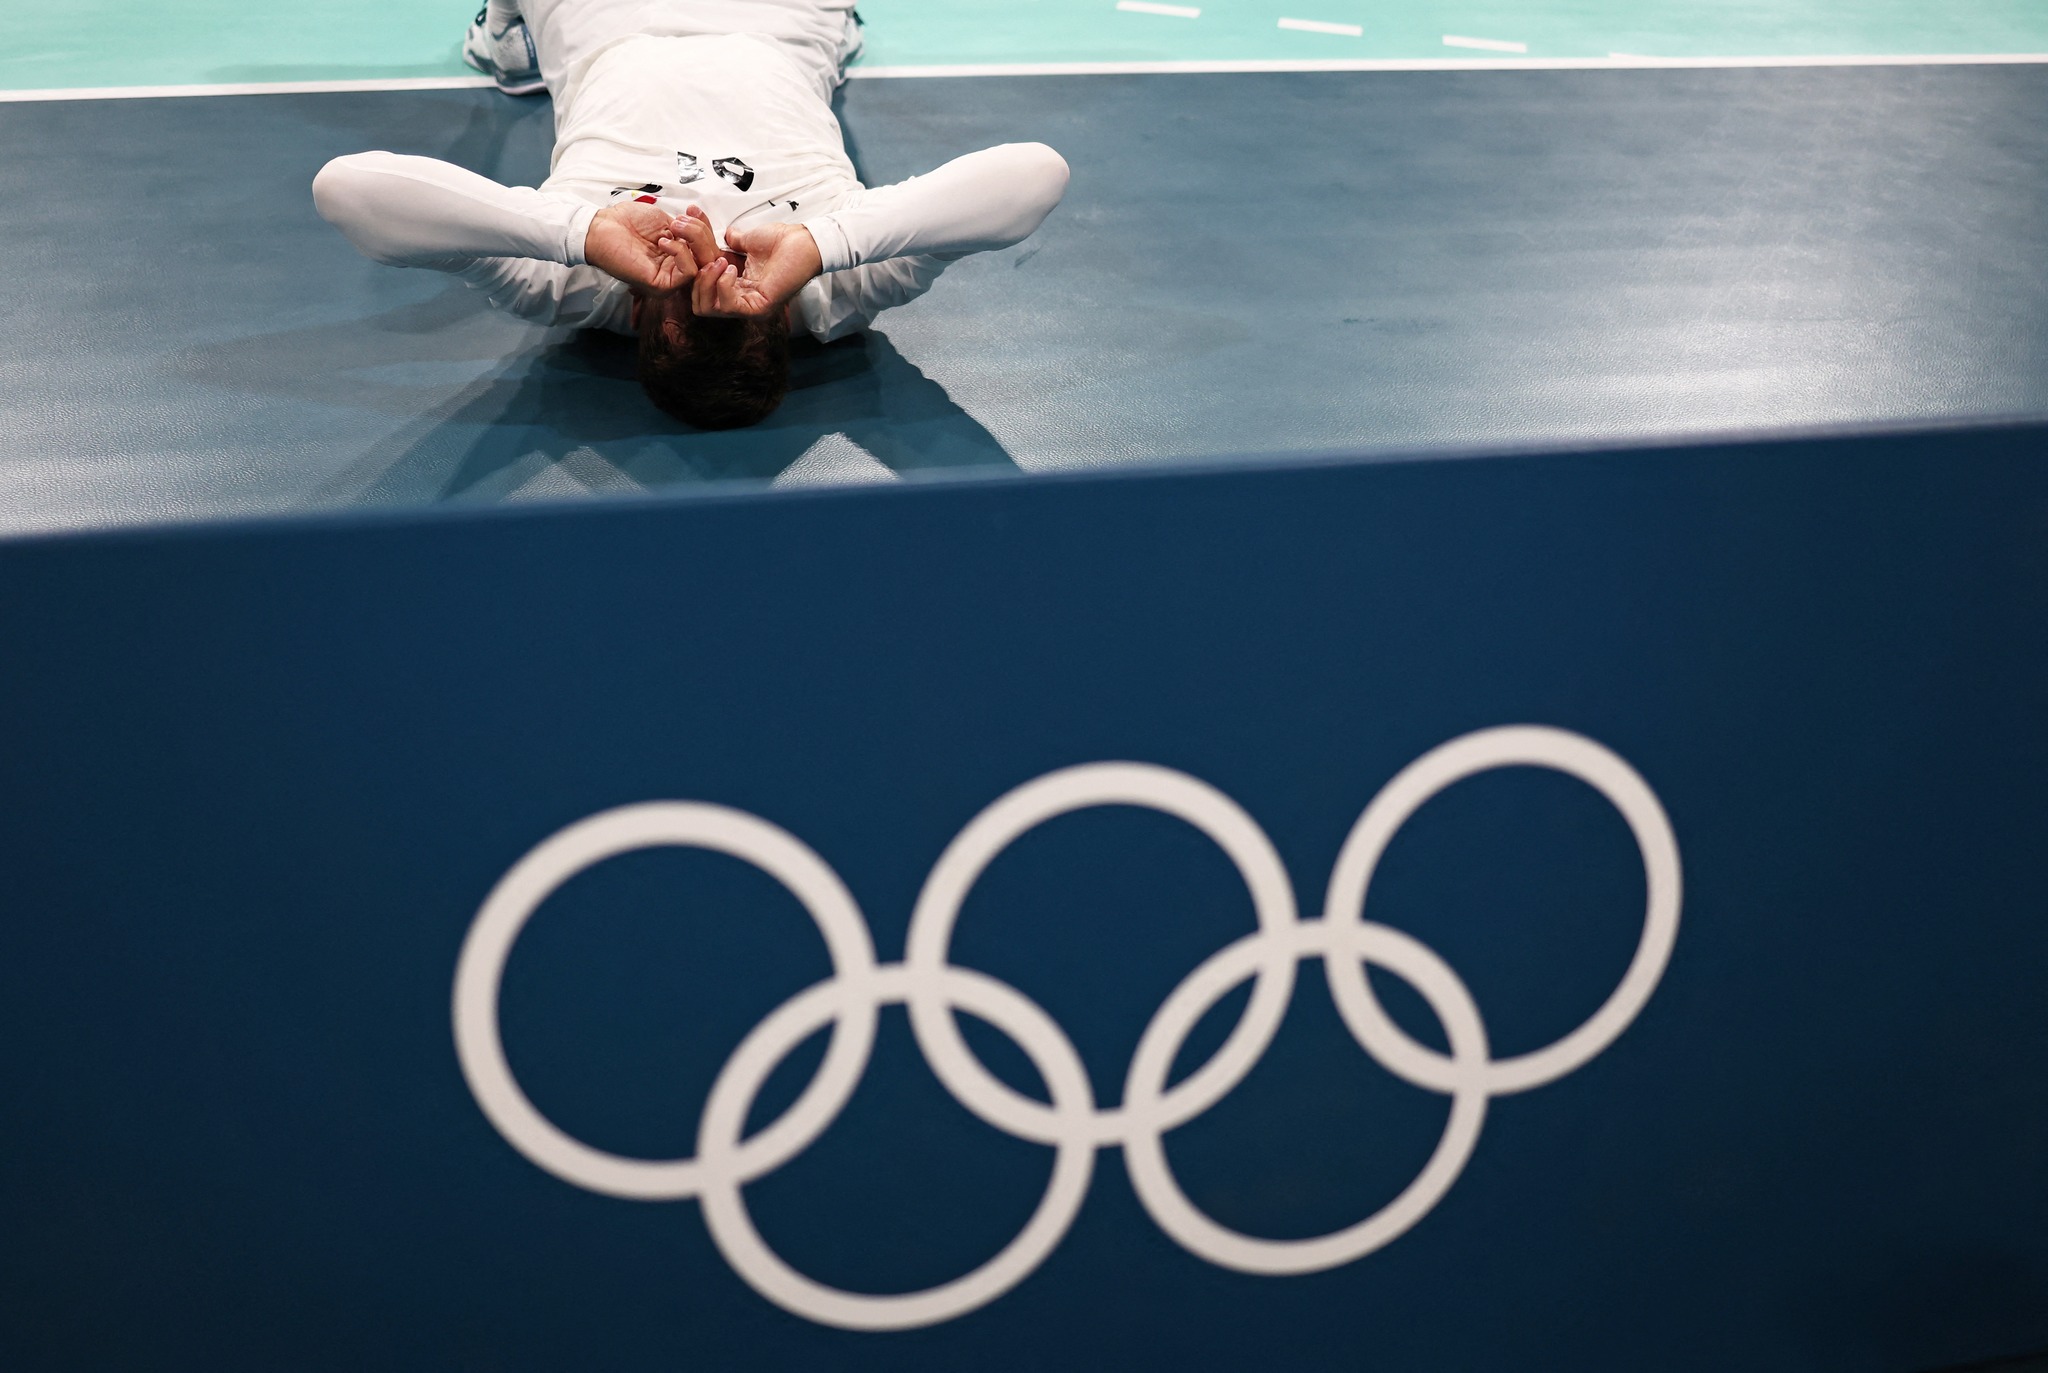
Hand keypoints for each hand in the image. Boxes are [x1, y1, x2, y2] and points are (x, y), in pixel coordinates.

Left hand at [583, 201, 699, 294]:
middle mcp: (675, 269)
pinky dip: (682, 254)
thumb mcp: (666, 222)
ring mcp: (669, 278)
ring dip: (693, 241)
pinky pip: (688, 272)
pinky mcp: (661, 285)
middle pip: (709, 258)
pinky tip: (664, 242)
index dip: (706, 228)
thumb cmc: (627, 222)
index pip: (706, 248)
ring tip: (672, 229)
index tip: (693, 211)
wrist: (602, 227)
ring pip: (702, 265)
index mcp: (677, 255)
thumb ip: (687, 231)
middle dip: (701, 233)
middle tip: (682, 221)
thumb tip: (703, 233)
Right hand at [690, 219, 823, 320]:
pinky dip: (723, 285)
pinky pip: (727, 306)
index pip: (700, 285)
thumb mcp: (746, 240)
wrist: (804, 242)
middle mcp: (739, 300)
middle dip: (696, 276)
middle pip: (699, 303)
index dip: (692, 263)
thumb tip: (720, 234)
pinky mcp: (758, 308)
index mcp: (735, 285)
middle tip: (707, 257)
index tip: (689, 240)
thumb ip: (729, 243)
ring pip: (707, 308)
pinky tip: (732, 268)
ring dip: (708, 281)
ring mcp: (748, 307)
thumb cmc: (782, 241)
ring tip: (721, 262)